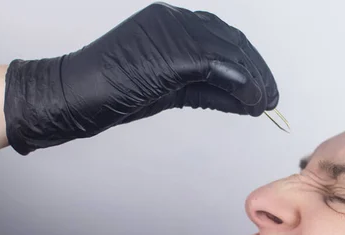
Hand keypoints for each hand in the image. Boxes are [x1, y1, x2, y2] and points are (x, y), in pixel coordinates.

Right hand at [4, 2, 278, 154]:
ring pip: (229, 54)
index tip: (262, 86)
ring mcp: (173, 33)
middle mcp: (175, 20)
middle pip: (233, 43)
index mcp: (172, 23)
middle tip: (271, 97)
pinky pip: (218, 67)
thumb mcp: (170, 89)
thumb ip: (207, 89)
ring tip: (266, 103)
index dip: (249, 64)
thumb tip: (245, 99)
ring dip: (254, 82)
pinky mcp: (171, 52)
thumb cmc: (112, 93)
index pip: (223, 39)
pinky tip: (252, 101)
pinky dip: (240, 85)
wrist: (73, 95)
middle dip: (258, 73)